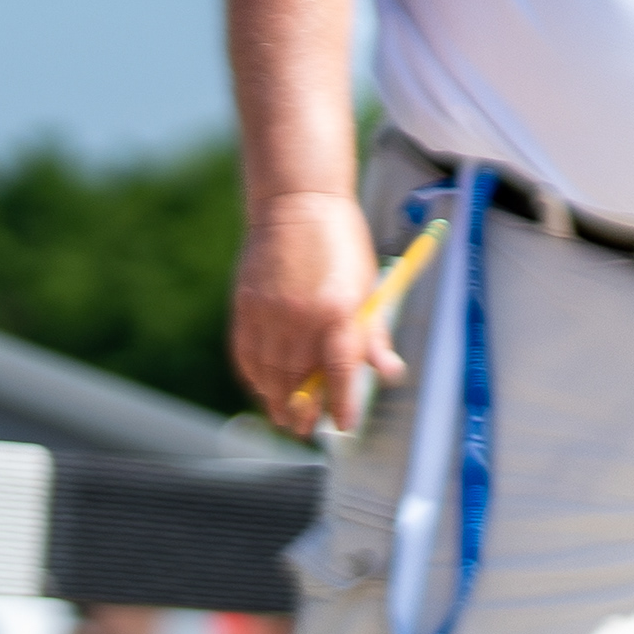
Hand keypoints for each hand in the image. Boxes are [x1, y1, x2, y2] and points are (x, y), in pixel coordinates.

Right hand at [233, 193, 392, 441]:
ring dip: (276, 401)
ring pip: (268, 375)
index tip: (344, 424)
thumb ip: (375, 334)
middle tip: (308, 429)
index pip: (339, 374)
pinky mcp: (244, 307)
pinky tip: (264, 388)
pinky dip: (254, 377)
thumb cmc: (341, 245)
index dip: (342, 405)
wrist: (297, 204)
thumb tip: (389, 372)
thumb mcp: (369, 286)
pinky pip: (246, 356)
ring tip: (285, 417)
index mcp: (338, 311)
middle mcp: (300, 317)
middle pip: (298, 381)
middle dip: (304, 412)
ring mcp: (267, 313)